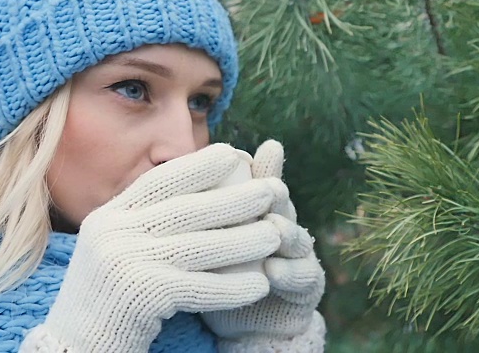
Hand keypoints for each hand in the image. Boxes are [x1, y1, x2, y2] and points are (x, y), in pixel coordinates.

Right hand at [21, 144, 288, 351]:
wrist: (78, 346)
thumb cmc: (110, 294)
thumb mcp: (117, 247)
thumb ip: (145, 220)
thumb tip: (193, 186)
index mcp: (108, 216)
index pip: (159, 181)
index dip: (199, 165)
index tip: (234, 154)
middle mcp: (112, 233)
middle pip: (185, 210)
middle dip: (235, 199)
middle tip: (274, 189)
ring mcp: (123, 263)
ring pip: (198, 247)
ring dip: (243, 241)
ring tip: (276, 235)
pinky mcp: (139, 296)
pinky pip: (197, 288)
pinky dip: (232, 287)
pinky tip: (260, 284)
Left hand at [201, 140, 325, 341]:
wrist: (246, 326)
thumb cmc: (222, 277)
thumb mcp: (210, 243)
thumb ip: (203, 213)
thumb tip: (169, 173)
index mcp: (261, 213)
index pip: (260, 185)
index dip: (259, 168)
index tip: (249, 153)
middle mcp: (283, 228)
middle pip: (281, 206)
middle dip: (274, 195)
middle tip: (268, 187)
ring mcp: (300, 257)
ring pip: (297, 239)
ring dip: (286, 233)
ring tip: (274, 228)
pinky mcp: (309, 287)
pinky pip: (303, 278)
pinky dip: (289, 274)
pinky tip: (273, 272)